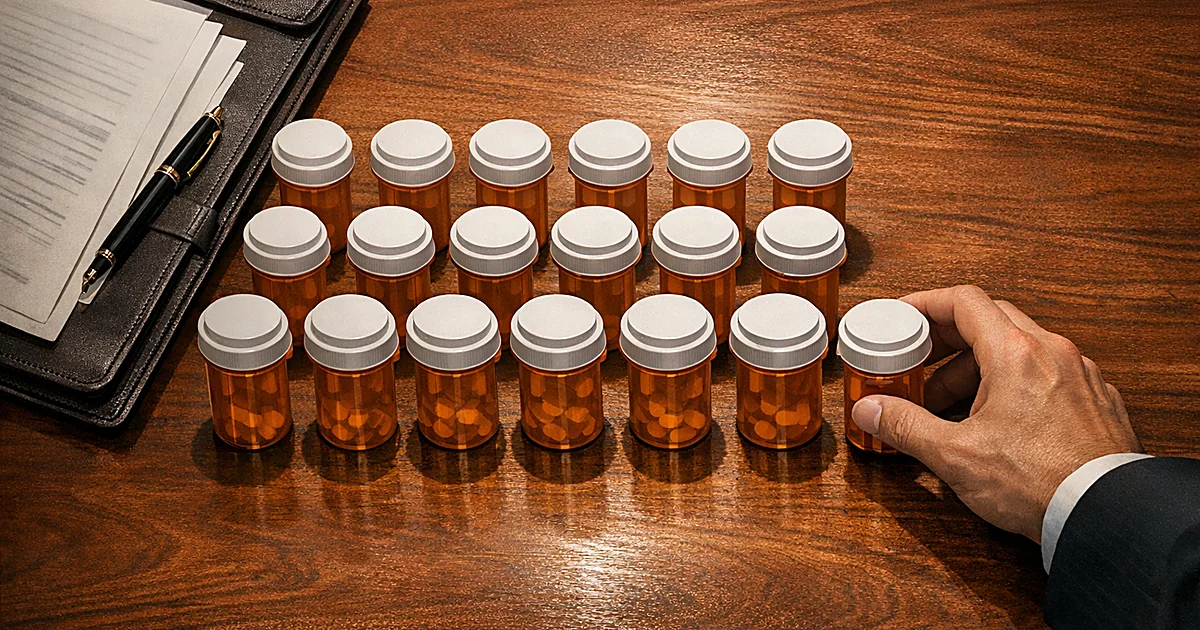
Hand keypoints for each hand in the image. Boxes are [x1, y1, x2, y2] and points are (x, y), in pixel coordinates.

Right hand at [849, 285, 1141, 541]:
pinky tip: (1001, 422)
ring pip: (1021, 350)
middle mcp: (1053, 352)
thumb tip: (869, 410)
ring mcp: (1080, 375)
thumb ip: (906, 426)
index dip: (927, 304)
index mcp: (1015, 353)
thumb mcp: (955, 455)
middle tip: (922, 364)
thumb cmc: (1041, 482)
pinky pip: (1047, 375)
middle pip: (991, 322)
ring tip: (955, 408)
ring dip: (980, 369)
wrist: (1107, 515)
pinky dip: (1016, 385)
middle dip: (949, 342)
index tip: (905, 316)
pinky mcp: (1097, 401)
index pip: (964, 301)